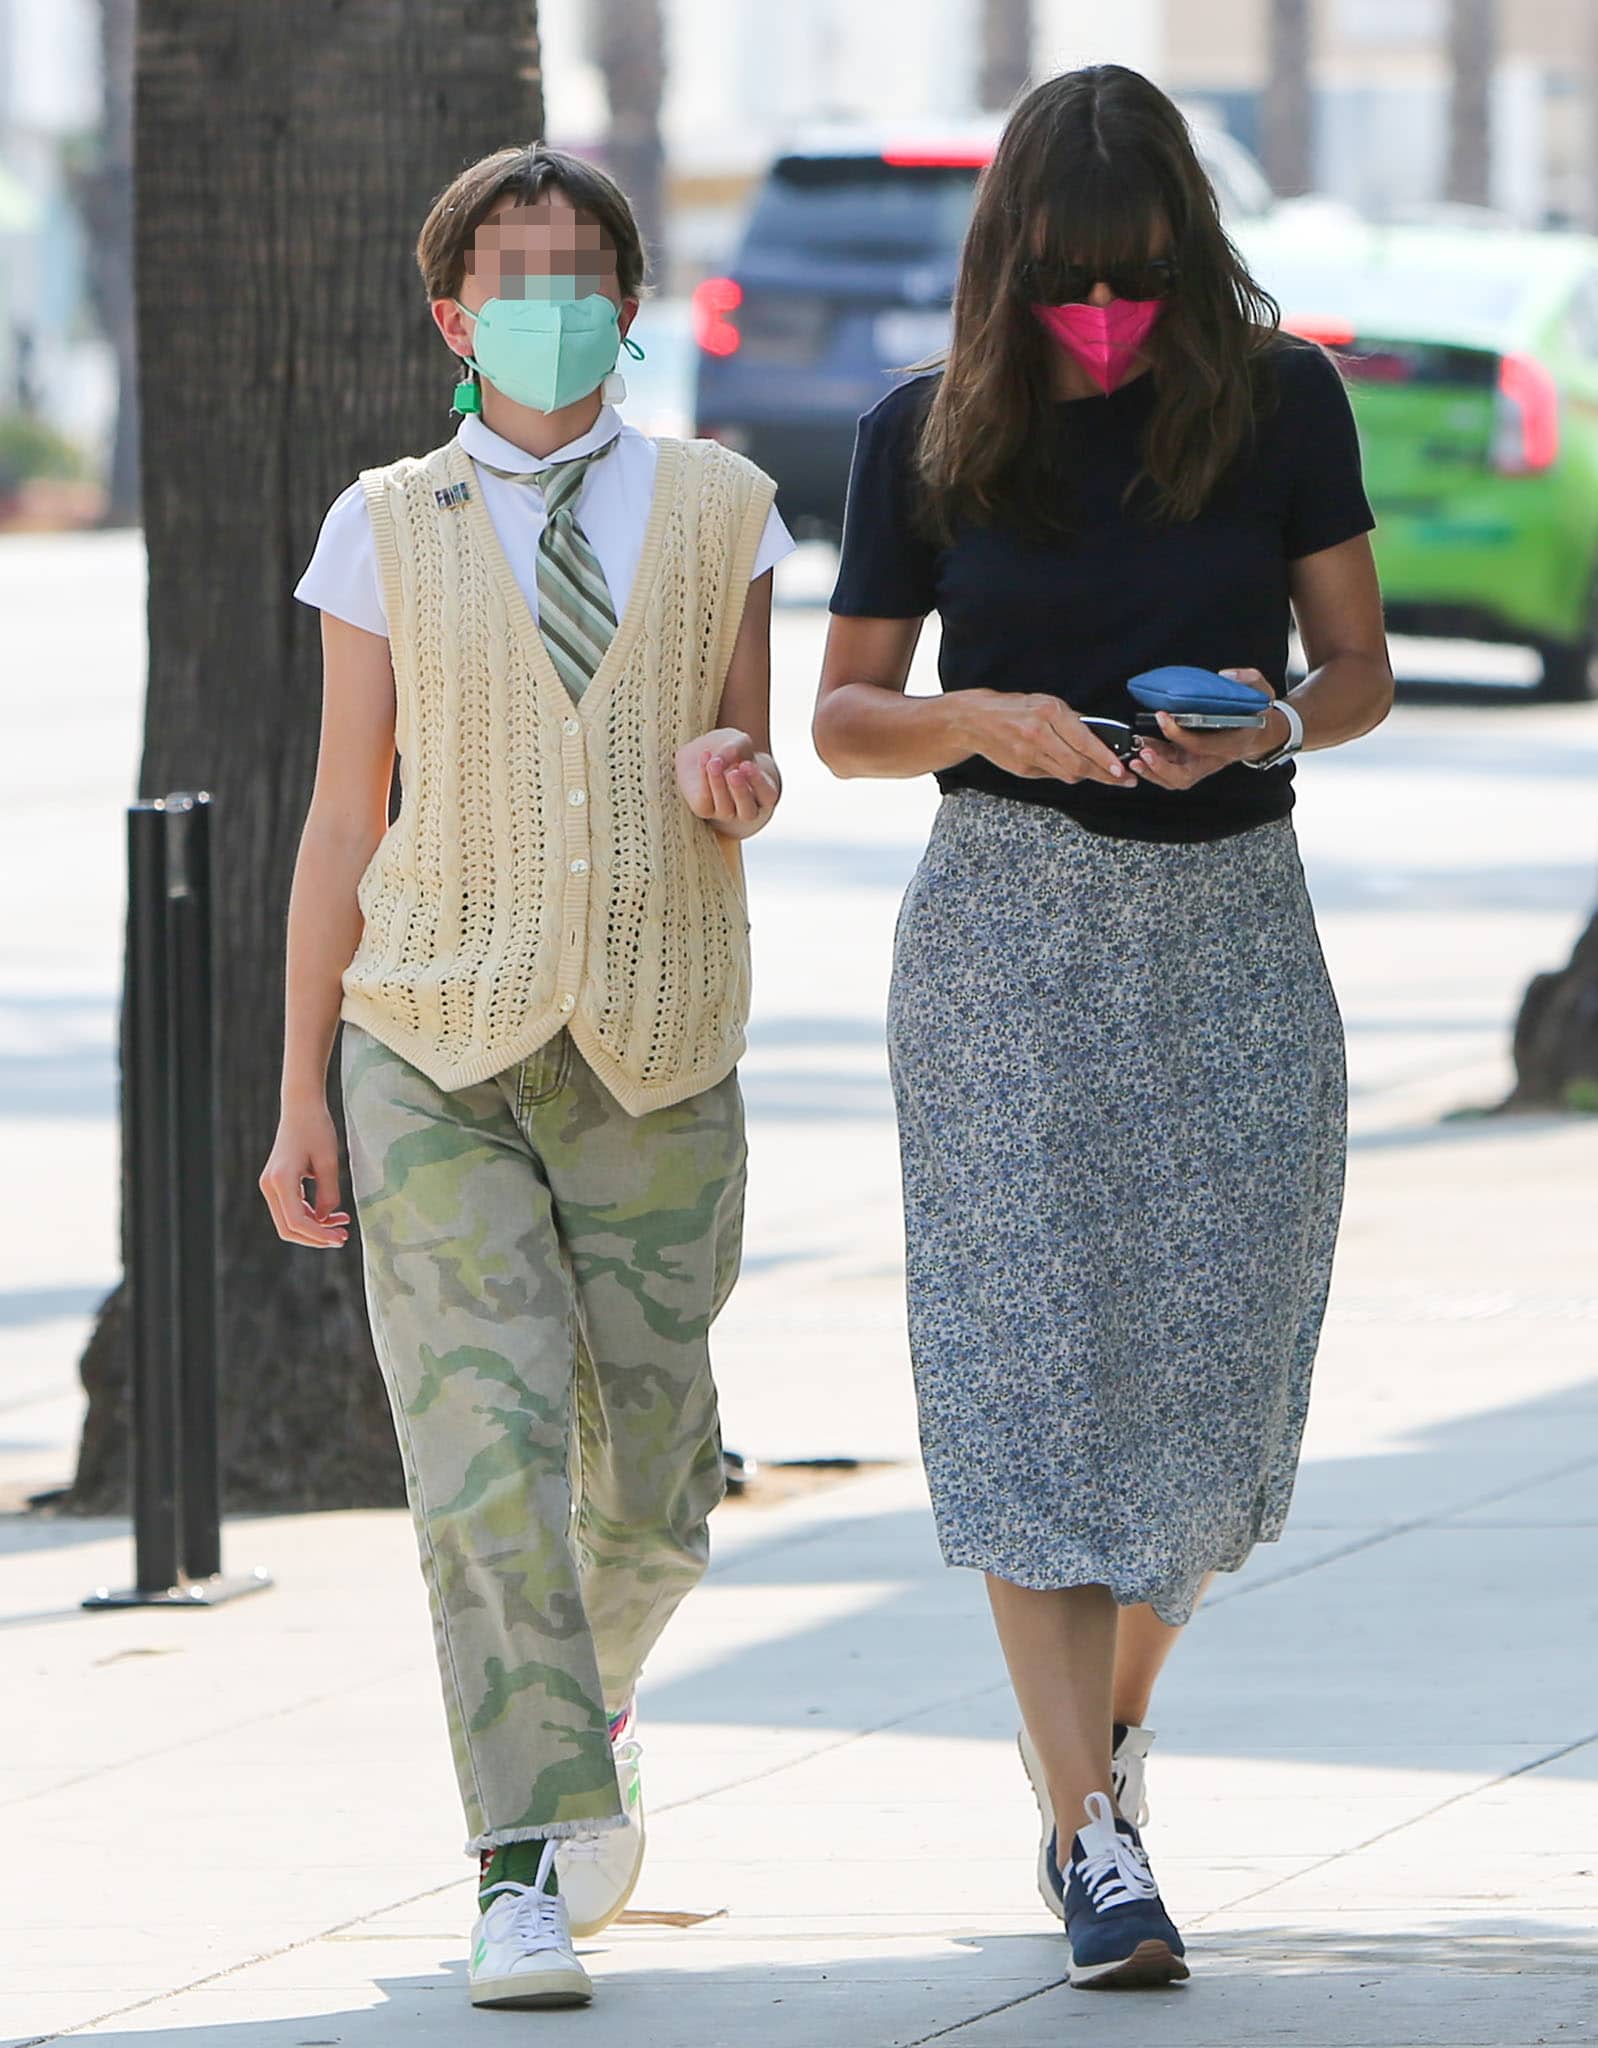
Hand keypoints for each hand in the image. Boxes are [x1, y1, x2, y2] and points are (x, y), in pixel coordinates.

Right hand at [259, 1101, 349, 1248]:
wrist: (301, 1108)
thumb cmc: (317, 1129)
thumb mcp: (329, 1161)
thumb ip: (329, 1193)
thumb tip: (326, 1219)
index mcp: (281, 1180)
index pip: (297, 1221)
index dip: (319, 1235)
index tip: (341, 1238)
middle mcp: (270, 1186)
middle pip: (288, 1228)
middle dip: (315, 1237)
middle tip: (342, 1238)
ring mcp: (270, 1186)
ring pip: (289, 1221)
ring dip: (315, 1227)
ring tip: (342, 1224)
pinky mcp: (276, 1184)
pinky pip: (291, 1209)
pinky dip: (310, 1216)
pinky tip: (332, 1214)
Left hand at [676, 727, 782, 836]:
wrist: (707, 753)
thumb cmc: (734, 750)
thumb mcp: (740, 743)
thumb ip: (736, 749)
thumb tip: (720, 760)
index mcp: (764, 795)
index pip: (768, 796)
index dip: (759, 783)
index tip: (747, 764)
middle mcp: (747, 809)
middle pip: (748, 812)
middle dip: (740, 791)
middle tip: (734, 774)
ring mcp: (725, 812)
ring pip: (725, 808)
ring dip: (719, 784)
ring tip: (714, 762)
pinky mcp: (704, 809)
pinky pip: (704, 801)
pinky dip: (704, 779)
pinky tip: (705, 757)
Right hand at [959, 691, 1135, 788]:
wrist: (975, 720)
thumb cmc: (1014, 708)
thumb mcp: (1046, 703)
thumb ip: (1071, 720)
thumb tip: (1100, 736)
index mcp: (1049, 712)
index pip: (1084, 741)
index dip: (1105, 759)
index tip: (1121, 769)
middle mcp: (1039, 734)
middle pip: (1078, 765)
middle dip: (1104, 775)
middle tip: (1122, 780)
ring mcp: (1029, 755)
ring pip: (1067, 774)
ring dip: (1087, 775)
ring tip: (1102, 774)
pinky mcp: (1022, 769)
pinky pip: (1052, 774)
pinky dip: (1064, 771)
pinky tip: (1068, 766)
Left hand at [1130, 669, 1282, 790]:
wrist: (1261, 734)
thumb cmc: (1258, 714)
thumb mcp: (1262, 692)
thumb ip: (1247, 680)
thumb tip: (1225, 675)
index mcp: (1232, 743)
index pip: (1201, 745)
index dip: (1179, 735)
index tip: (1162, 716)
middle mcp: (1214, 759)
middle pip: (1183, 777)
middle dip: (1161, 767)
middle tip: (1143, 752)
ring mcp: (1201, 763)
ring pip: (1174, 779)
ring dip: (1152, 770)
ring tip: (1136, 753)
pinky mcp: (1191, 761)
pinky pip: (1170, 771)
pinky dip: (1153, 764)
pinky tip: (1140, 749)